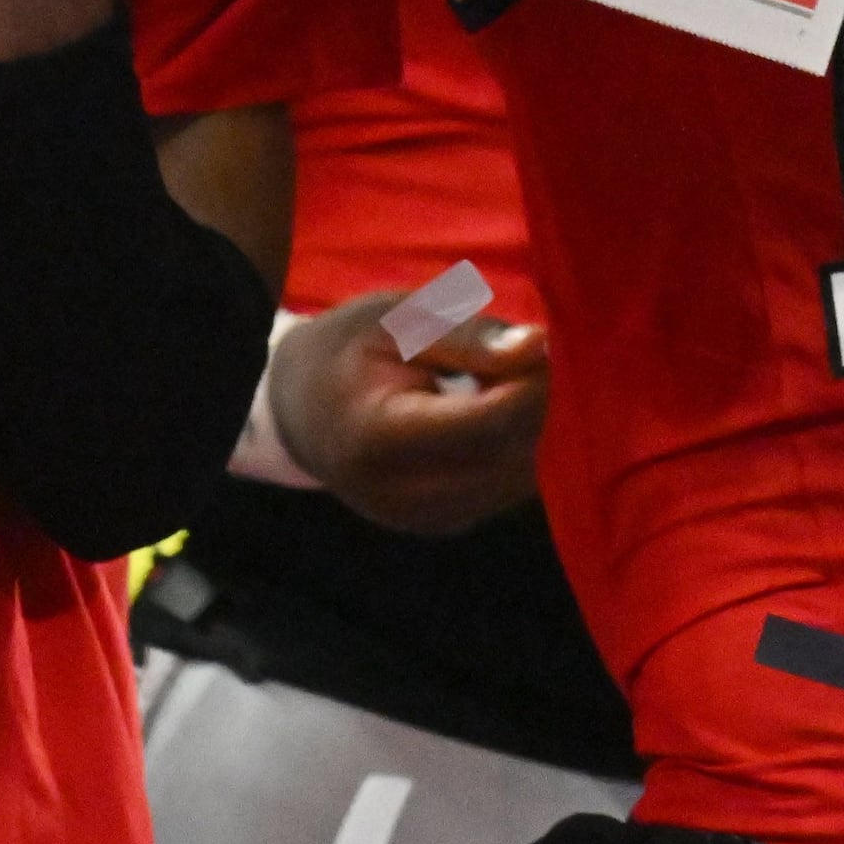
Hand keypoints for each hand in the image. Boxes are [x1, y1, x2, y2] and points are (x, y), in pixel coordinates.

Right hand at [271, 289, 552, 533]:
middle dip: (539, 405)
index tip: (536, 343)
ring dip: (534, 429)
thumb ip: (467, 335)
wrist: (303, 408)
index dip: (531, 382)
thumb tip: (537, 345)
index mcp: (379, 438)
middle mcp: (403, 495)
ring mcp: (425, 519)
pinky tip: (499, 411)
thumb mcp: (398, 319)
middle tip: (528, 356)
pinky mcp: (446, 524)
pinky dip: (519, 450)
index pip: (489, 422)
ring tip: (508, 381)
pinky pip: (508, 490)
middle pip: (512, 457)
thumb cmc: (351, 349)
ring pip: (520, 480)